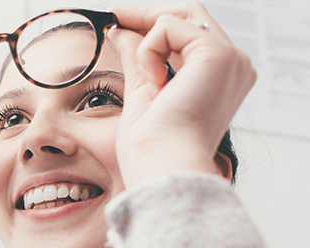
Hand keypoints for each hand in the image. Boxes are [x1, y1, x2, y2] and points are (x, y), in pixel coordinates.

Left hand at [107, 2, 255, 187]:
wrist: (164, 166)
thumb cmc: (153, 145)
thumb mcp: (142, 90)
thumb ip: (138, 58)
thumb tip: (122, 30)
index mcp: (221, 77)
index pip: (189, 31)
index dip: (153, 22)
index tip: (118, 19)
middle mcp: (234, 65)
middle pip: (189, 14)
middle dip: (147, 14)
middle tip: (113, 16)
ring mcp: (230, 59)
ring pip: (177, 16)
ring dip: (146, 41)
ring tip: (147, 82)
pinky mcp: (217, 55)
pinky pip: (167, 27)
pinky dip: (149, 52)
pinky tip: (155, 84)